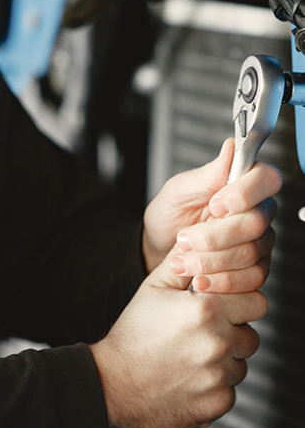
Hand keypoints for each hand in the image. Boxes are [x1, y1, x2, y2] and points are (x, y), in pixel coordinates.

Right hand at [90, 248, 266, 427]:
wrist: (116, 381)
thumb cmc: (134, 332)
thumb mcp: (153, 287)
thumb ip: (181, 262)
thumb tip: (195, 241)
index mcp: (206, 309)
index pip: (254, 300)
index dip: (237, 301)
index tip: (219, 305)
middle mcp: (219, 342)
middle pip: (252, 334)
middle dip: (234, 330)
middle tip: (205, 330)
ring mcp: (220, 375)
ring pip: (241, 363)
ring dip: (224, 358)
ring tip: (190, 352)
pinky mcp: (219, 402)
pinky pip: (230, 388)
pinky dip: (214, 382)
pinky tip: (188, 373)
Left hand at [142, 138, 281, 291]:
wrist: (160, 245)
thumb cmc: (171, 212)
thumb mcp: (179, 189)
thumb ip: (207, 174)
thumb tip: (231, 146)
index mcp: (242, 183)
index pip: (267, 179)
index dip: (245, 193)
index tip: (215, 204)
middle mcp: (258, 211)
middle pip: (256, 222)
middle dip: (215, 235)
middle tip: (185, 238)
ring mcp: (259, 241)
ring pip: (251, 253)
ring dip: (211, 260)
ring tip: (182, 260)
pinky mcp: (255, 268)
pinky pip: (251, 278)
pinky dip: (221, 281)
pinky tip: (199, 280)